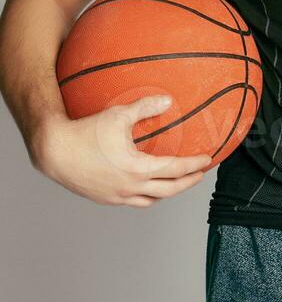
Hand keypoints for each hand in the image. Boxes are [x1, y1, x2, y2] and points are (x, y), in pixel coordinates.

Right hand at [33, 95, 212, 206]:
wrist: (54, 151)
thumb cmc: (85, 132)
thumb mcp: (118, 115)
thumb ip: (145, 107)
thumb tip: (167, 101)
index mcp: (138, 169)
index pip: (175, 170)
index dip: (194, 165)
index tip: (207, 159)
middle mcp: (130, 187)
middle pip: (169, 190)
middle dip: (188, 182)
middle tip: (200, 174)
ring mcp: (117, 196)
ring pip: (152, 200)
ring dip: (168, 192)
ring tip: (177, 181)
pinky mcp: (106, 198)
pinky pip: (134, 201)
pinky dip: (148, 195)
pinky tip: (148, 185)